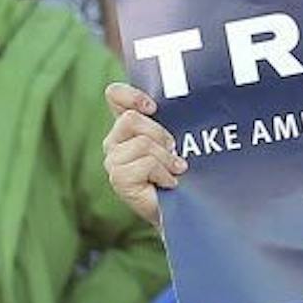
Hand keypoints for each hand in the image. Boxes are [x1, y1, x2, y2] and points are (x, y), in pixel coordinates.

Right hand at [103, 81, 184, 231]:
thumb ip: (171, 116)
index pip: (114, 95)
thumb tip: (189, 95)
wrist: (183, 207)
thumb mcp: (176, 136)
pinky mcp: (118, 179)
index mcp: (125, 126)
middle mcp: (114, 142)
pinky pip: (146, 163)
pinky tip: (169, 183)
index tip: (153, 107)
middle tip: (173, 150)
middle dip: (160, 134)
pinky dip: (164, 173)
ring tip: (174, 169)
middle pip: (130, 119)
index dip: (131, 95)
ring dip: (165, 158)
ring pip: (142, 143)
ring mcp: (113, 161)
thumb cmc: (180, 170)